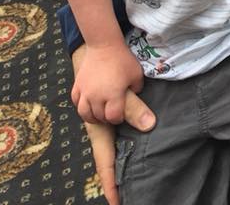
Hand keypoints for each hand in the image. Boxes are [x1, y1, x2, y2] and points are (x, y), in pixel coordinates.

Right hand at [71, 42, 143, 124]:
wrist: (104, 44)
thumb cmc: (122, 58)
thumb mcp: (136, 74)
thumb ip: (137, 89)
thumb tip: (134, 96)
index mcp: (113, 95)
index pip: (113, 117)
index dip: (118, 118)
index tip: (120, 114)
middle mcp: (97, 96)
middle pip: (99, 116)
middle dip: (107, 117)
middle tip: (111, 112)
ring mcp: (85, 91)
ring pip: (85, 113)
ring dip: (93, 116)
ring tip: (99, 113)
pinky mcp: (77, 85)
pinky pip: (76, 102)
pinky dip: (81, 105)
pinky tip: (88, 104)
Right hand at [72, 45, 155, 204]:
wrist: (100, 41)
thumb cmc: (120, 61)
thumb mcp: (132, 82)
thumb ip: (136, 108)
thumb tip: (149, 127)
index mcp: (105, 111)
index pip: (108, 154)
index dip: (112, 179)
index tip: (116, 200)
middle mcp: (91, 112)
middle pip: (105, 140)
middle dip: (111, 166)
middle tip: (119, 194)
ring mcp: (83, 105)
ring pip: (99, 126)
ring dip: (109, 129)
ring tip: (122, 133)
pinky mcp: (80, 97)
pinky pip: (92, 113)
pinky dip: (102, 114)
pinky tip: (110, 109)